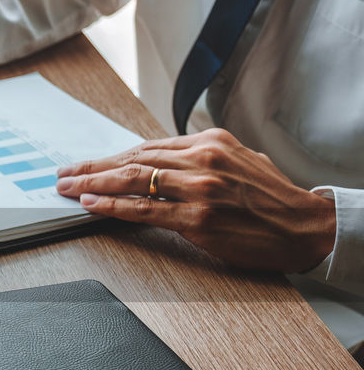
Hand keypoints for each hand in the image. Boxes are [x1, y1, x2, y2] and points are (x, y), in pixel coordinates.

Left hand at [55, 128, 335, 271]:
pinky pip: (144, 210)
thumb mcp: (239, 161)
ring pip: (133, 181)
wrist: (305, 227)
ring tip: (67, 188)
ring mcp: (199, 189)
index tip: (86, 164)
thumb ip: (201, 159)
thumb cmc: (271, 199)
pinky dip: (112, 206)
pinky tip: (90, 204)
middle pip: (133, 160)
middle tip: (63, 173)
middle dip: (92, 167)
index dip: (110, 157)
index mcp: (210, 142)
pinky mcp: (197, 219)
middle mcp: (203, 160)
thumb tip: (163, 163)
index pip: (146, 148)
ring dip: (92, 184)